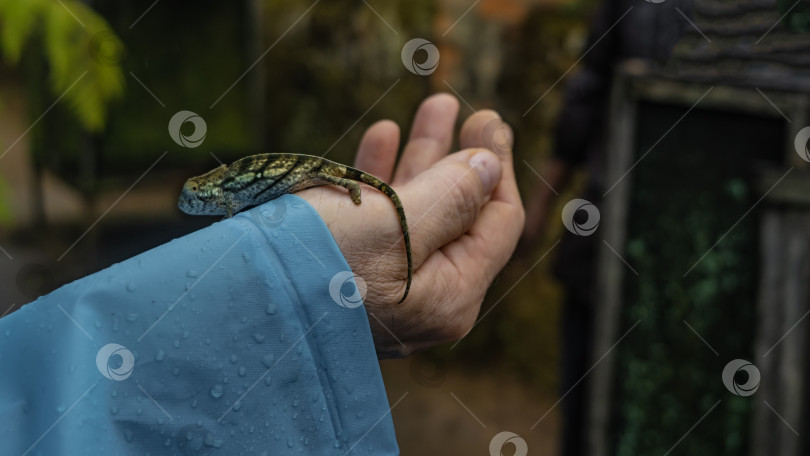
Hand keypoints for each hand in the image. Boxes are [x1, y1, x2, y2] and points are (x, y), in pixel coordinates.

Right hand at [298, 93, 523, 356]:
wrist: (234, 310)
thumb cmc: (318, 267)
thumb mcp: (394, 224)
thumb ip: (451, 195)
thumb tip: (490, 167)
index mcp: (451, 295)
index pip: (497, 224)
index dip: (497, 167)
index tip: (488, 120)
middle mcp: (426, 298)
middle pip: (460, 215)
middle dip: (462, 156)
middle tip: (469, 111)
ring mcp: (389, 289)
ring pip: (419, 212)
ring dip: (424, 157)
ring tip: (432, 107)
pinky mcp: (352, 276)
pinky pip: (380, 222)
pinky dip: (383, 179)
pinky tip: (382, 137)